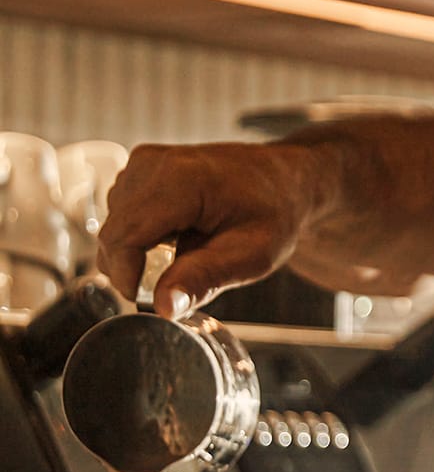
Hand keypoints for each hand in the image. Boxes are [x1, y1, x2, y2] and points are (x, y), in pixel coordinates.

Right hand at [97, 140, 313, 315]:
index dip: (129, 279)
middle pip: (112, 235)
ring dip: (139, 256)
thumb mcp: (251, 255)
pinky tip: (176, 240)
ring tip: (186, 255)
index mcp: (180, 180)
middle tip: (180, 282)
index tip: (155, 302)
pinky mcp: (140, 171)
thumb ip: (204, 279)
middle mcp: (152, 164)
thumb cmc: (273, 213)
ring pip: (113, 229)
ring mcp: (143, 164)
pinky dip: (141, 240)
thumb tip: (163, 307)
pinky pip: (121, 218)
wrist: (282, 180)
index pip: (123, 238)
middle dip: (135, 271)